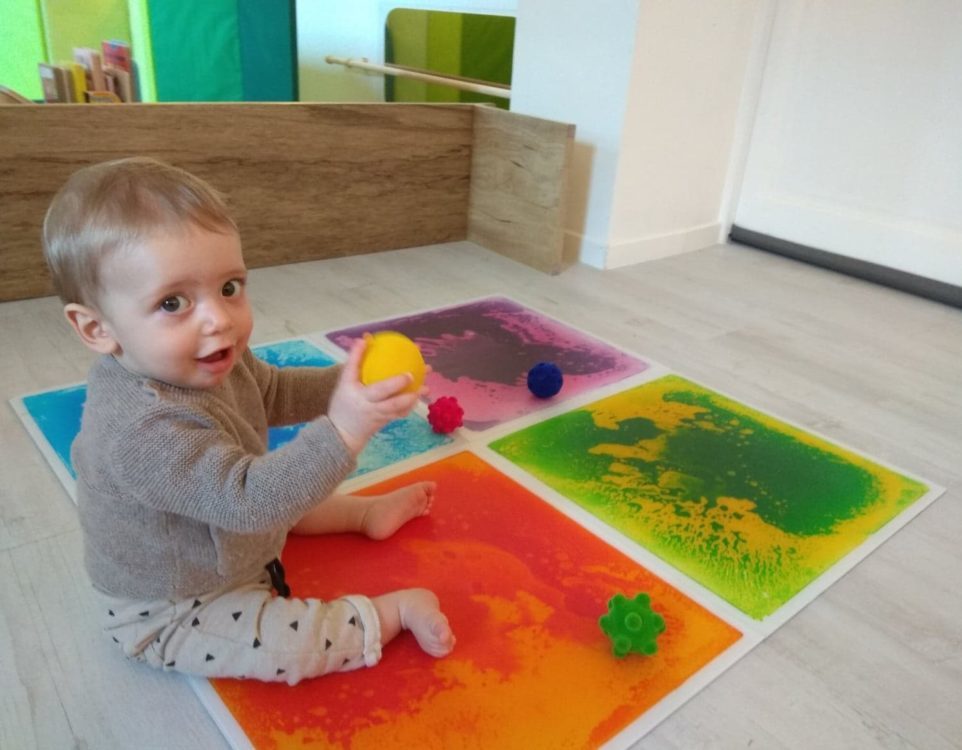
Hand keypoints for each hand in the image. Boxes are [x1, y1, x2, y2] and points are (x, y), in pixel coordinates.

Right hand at [327, 337, 427, 454]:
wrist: (341, 432)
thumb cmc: (343, 403)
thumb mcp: (344, 381)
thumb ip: (354, 360)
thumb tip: (364, 338)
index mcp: (362, 397)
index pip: (379, 390)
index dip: (395, 383)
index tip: (408, 373)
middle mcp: (373, 409)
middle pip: (394, 403)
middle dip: (408, 392)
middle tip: (417, 378)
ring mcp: (381, 417)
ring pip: (400, 409)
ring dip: (414, 398)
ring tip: (426, 388)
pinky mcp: (386, 422)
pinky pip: (400, 414)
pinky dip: (410, 405)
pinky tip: (418, 395)